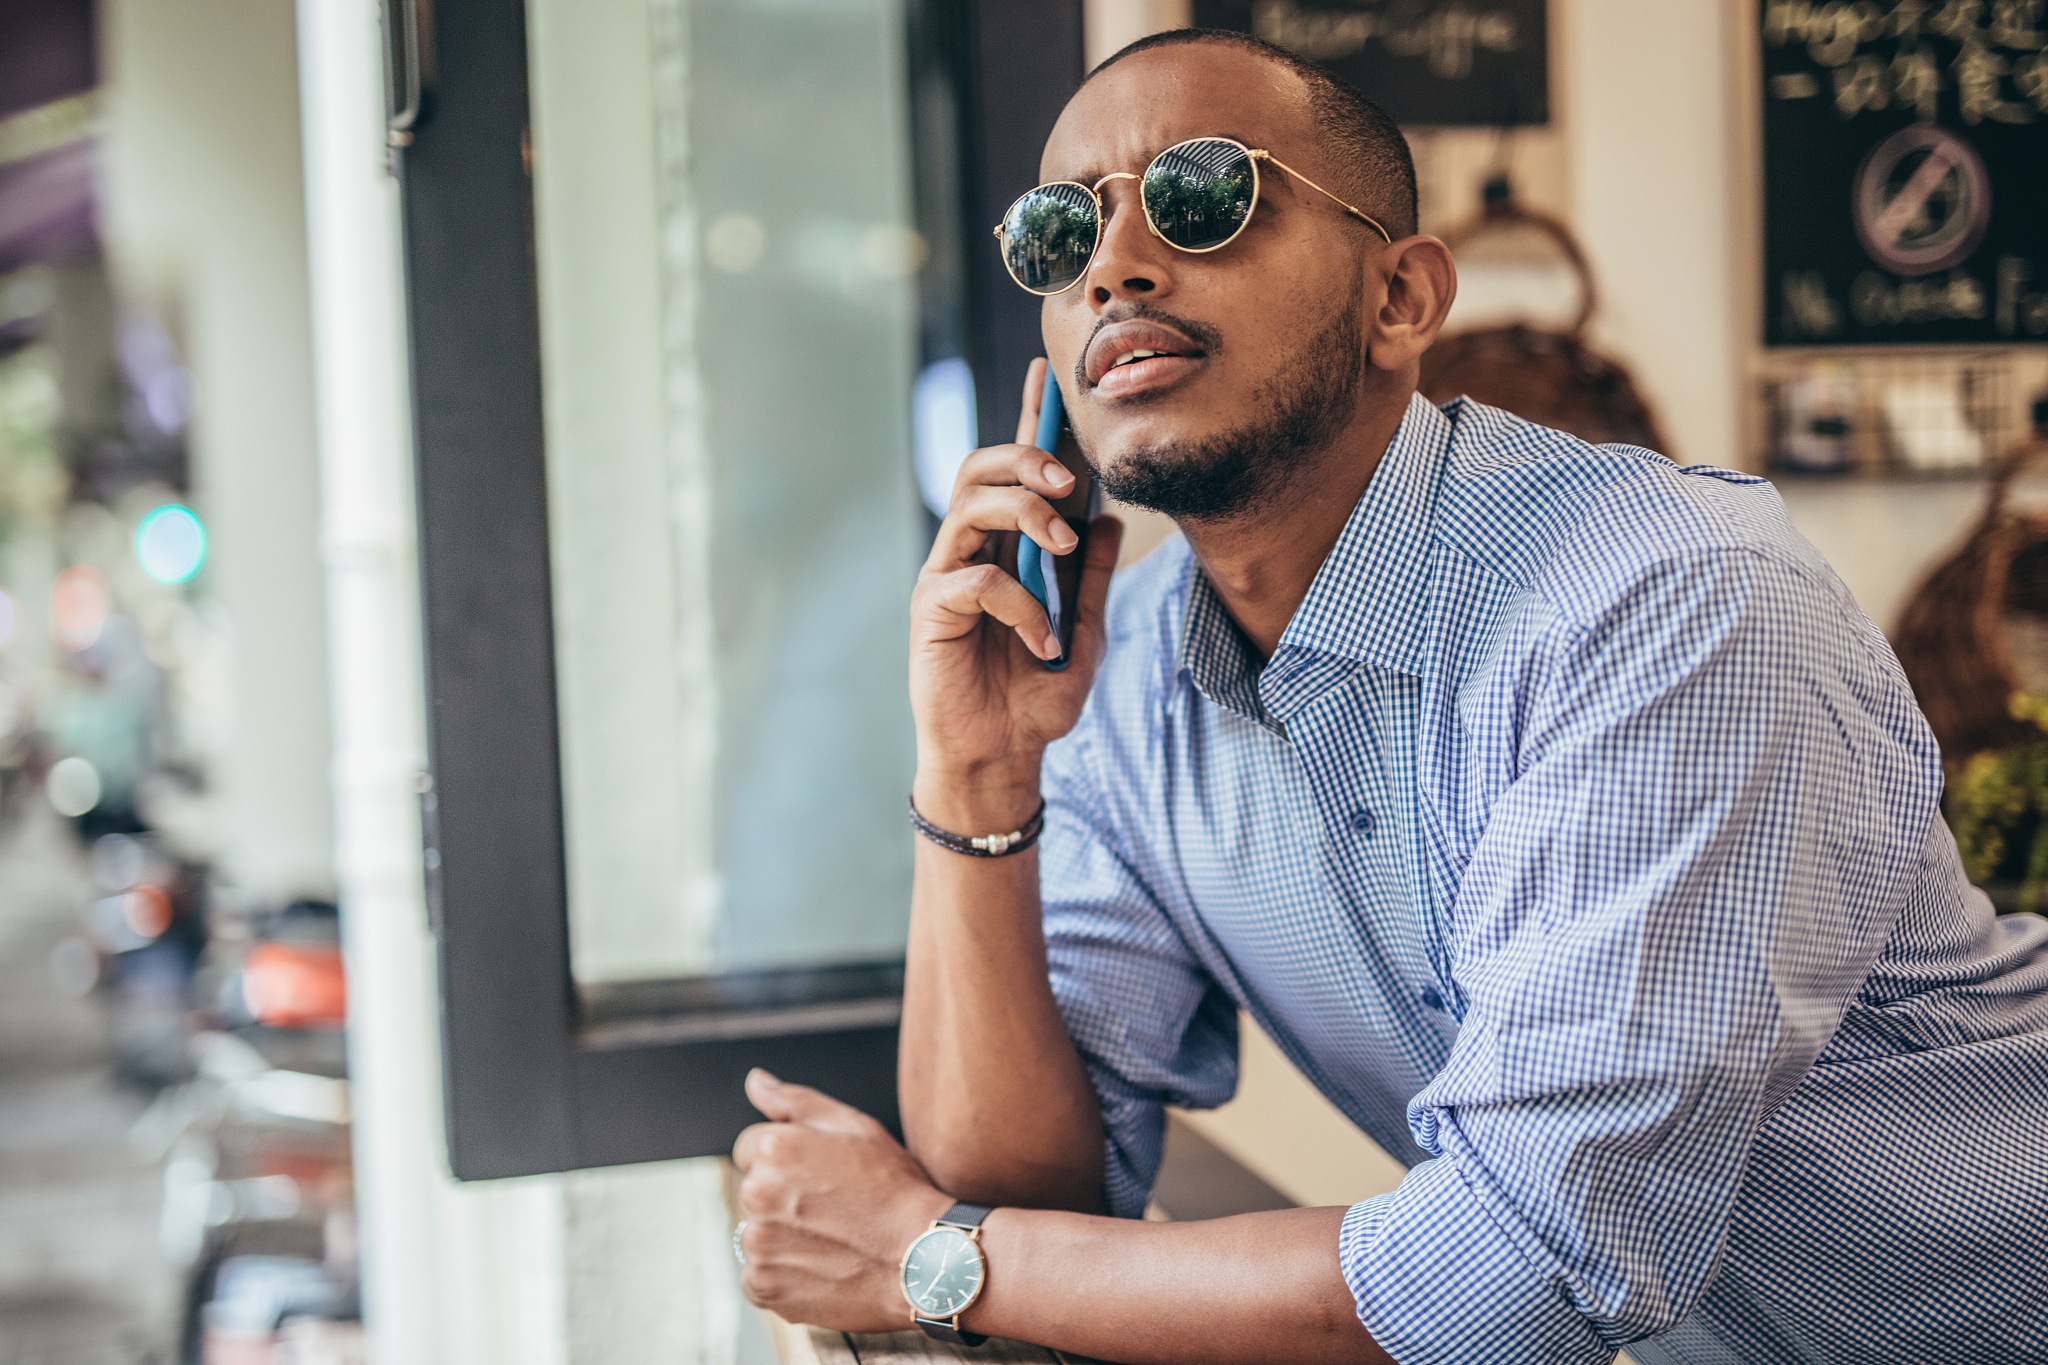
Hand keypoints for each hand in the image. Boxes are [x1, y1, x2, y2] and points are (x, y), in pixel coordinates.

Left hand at [732, 1069, 951, 1331]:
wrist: (921, 1261)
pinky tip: (823, 1269)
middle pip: (754, 1190)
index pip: (751, 1147)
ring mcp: (758, 1244)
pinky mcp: (763, 1287)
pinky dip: (784, 1275)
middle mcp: (757, 1194)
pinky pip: (759, 1276)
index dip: (789, 1159)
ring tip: (833, 1241)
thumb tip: (755, 1080)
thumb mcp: (855, 1127)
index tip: (820, 1177)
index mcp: (775, 1149)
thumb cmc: (895, 1189)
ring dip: (784, 1236)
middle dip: (783, 1195)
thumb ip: (796, 1100)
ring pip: (758, 1233)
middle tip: (834, 1209)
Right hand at [910, 360, 1122, 821]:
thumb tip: (1112, 521)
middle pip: (980, 470)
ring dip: (1023, 513)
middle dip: (1025, 459)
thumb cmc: (1035, 699)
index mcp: (1006, 548)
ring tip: (1061, 547)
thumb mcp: (1085, 634)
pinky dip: (1019, 603)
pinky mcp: (930, 613)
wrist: (1003, 758)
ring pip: (970, 506)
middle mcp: (970, 552)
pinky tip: (1039, 638)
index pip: (1014, 474)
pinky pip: (974, 580)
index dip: (1028, 423)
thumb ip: (1094, 580)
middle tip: (1068, 482)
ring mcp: (946, 578)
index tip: (1048, 376)